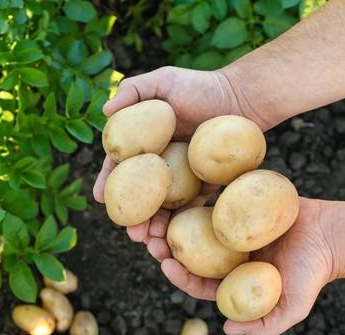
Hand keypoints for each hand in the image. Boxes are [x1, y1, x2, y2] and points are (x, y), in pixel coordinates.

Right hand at [93, 66, 266, 241]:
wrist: (243, 98)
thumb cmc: (201, 86)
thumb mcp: (163, 81)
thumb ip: (132, 90)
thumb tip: (104, 112)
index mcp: (142, 146)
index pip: (119, 168)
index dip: (108, 184)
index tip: (101, 200)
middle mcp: (157, 166)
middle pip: (139, 197)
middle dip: (132, 219)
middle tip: (133, 234)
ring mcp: (179, 180)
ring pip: (162, 210)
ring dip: (155, 229)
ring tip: (154, 244)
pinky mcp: (202, 188)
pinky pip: (190, 210)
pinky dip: (182, 226)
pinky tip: (178, 239)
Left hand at [156, 198, 335, 334]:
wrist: (329, 236)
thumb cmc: (311, 273)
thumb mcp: (292, 308)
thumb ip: (264, 325)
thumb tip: (227, 329)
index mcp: (228, 283)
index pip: (195, 282)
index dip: (177, 275)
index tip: (166, 263)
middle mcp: (221, 259)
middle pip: (186, 255)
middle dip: (162, 248)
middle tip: (149, 238)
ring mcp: (224, 234)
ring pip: (189, 229)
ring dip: (168, 224)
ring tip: (155, 217)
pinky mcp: (230, 211)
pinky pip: (205, 206)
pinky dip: (189, 202)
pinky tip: (176, 195)